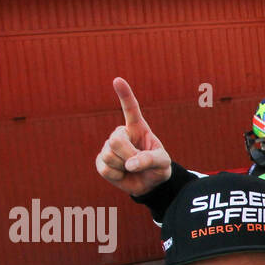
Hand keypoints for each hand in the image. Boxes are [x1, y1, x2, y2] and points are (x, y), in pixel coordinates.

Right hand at [95, 78, 172, 195]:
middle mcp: (122, 134)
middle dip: (128, 155)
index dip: (125, 95)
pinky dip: (116, 176)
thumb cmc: (158, 168)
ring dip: (123, 166)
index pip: (131, 109)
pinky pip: (104, 168)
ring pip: (109, 155)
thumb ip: (150, 160)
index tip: (118, 80)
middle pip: (116, 140)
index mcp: (138, 128)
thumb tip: (129, 164)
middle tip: (137, 164)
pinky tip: (122, 174)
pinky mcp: (101, 161)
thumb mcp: (162, 163)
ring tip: (131, 168)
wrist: (149, 184)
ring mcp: (109, 147)